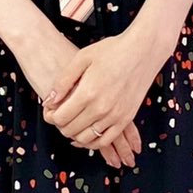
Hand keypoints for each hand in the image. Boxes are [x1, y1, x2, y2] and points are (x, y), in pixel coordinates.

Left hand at [41, 32, 161, 162]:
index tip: (50, 110)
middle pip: (71, 130)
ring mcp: (116, 116)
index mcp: (87, 93)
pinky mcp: (127, 118)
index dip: (50, 116)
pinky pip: (105, 140)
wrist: (143, 50)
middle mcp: (101, 108)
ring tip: (72, 122)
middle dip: (60, 125)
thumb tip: (49, 101)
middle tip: (59, 115)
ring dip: (75, 134)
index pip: (60, 118)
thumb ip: (63, 81)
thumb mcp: (82, 58)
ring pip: (87, 139)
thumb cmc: (112, 50)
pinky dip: (93, 142)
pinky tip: (87, 133)